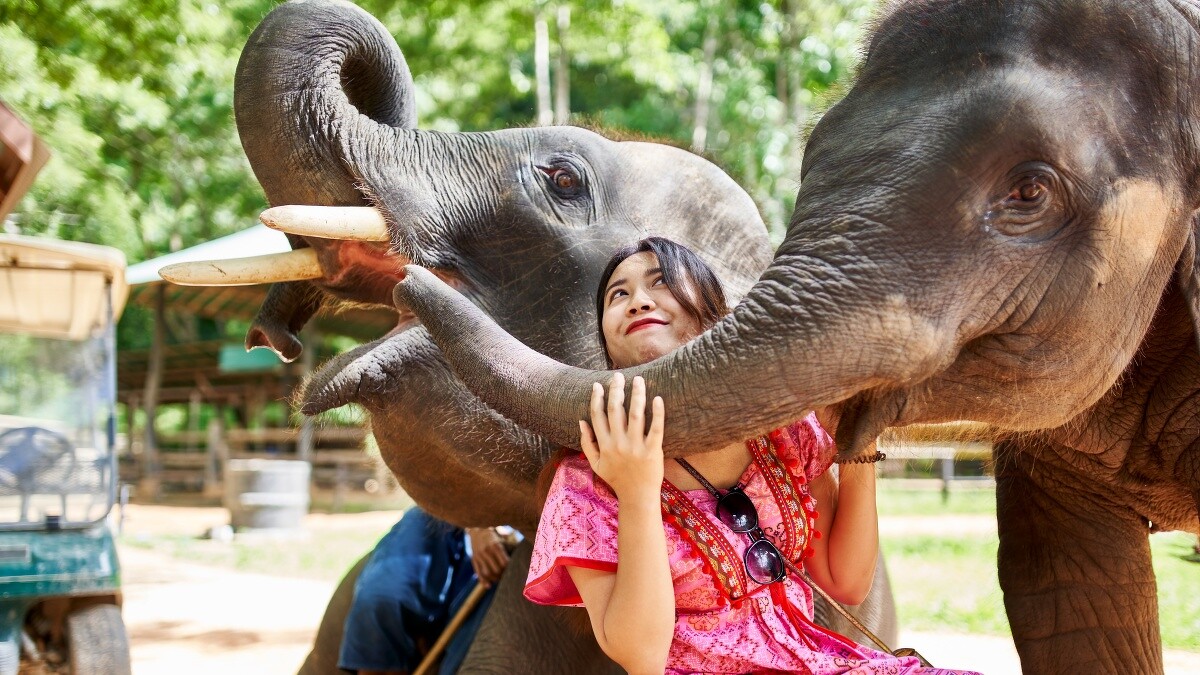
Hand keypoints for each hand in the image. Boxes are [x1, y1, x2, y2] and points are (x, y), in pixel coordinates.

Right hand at [467, 527, 509, 586]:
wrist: (476, 530)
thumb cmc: (493, 534)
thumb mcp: (501, 537)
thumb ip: (509, 544)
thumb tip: (521, 551)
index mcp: (495, 545)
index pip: (504, 562)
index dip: (509, 569)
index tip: (513, 570)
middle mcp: (486, 551)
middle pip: (496, 570)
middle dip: (502, 575)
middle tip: (508, 576)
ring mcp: (479, 556)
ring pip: (487, 573)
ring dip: (494, 579)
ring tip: (500, 580)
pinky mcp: (473, 560)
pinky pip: (478, 572)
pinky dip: (483, 581)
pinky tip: (488, 586)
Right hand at [578, 373, 664, 500]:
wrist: (637, 496)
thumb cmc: (617, 479)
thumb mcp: (596, 464)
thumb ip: (586, 444)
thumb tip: (581, 422)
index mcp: (604, 445)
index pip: (598, 416)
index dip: (597, 398)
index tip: (598, 384)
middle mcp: (618, 444)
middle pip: (616, 410)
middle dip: (616, 390)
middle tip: (618, 375)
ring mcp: (636, 447)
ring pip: (636, 414)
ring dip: (636, 394)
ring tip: (638, 379)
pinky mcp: (652, 450)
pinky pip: (656, 428)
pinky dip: (657, 412)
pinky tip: (657, 398)